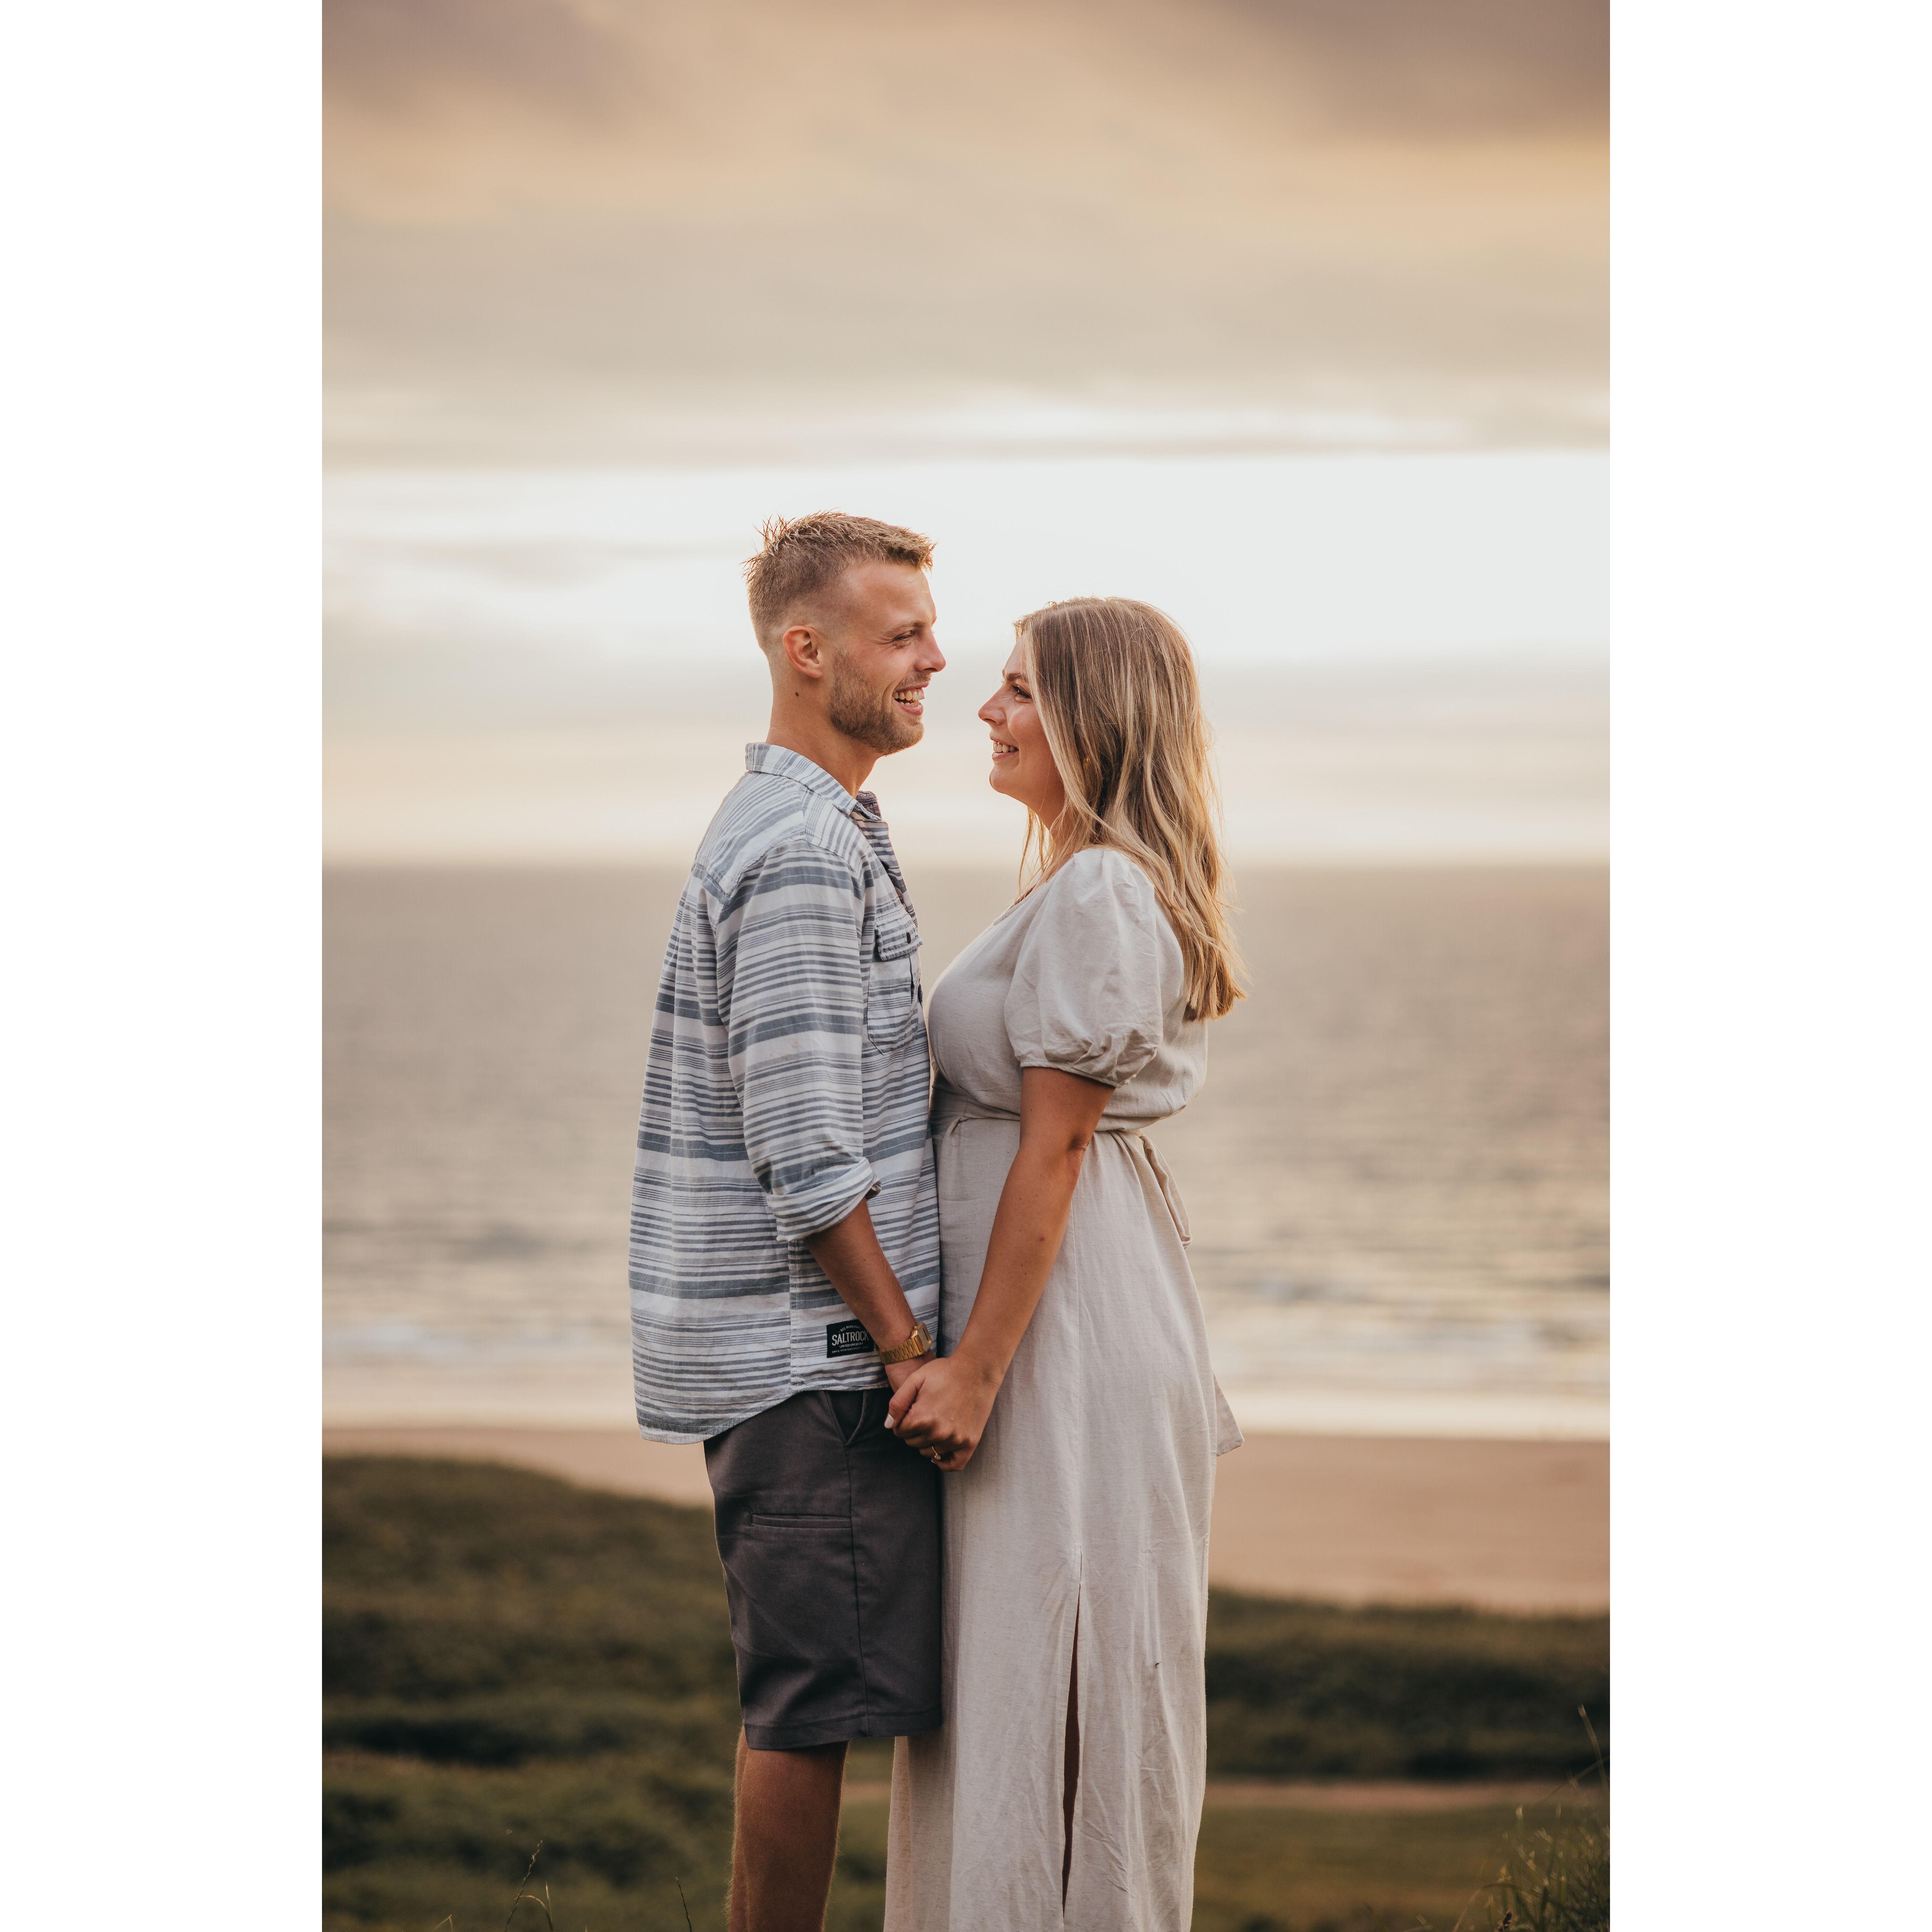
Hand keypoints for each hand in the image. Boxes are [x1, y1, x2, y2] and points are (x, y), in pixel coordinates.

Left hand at [884, 1354, 1000, 1471]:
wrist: (976, 1370)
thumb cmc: (944, 1371)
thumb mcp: (915, 1379)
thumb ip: (897, 1403)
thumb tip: (888, 1425)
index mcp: (921, 1418)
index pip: (900, 1431)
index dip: (902, 1420)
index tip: (911, 1411)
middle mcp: (937, 1432)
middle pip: (913, 1443)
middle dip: (914, 1431)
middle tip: (925, 1414)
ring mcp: (954, 1439)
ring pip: (929, 1453)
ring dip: (928, 1442)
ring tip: (935, 1424)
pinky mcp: (970, 1442)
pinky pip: (954, 1465)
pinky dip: (944, 1462)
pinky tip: (940, 1452)